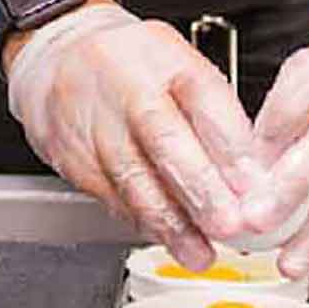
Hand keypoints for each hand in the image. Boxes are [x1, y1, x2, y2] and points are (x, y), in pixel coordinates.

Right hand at [8, 3, 260, 268]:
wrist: (55, 56)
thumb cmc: (130, 66)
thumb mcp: (178, 64)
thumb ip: (214, 114)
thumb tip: (251, 176)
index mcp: (165, 56)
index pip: (203, 96)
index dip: (230, 144)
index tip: (254, 184)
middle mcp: (127, 86)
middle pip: (163, 137)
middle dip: (201, 189)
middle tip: (229, 225)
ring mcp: (94, 122)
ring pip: (132, 177)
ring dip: (170, 222)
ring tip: (199, 251)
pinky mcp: (71, 156)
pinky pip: (109, 194)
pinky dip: (141, 221)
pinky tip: (165, 239)